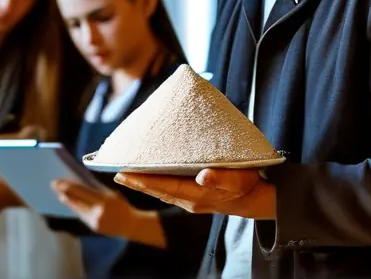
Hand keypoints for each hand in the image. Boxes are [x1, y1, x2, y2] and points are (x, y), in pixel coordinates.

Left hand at [52, 179, 165, 246]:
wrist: (131, 225)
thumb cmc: (121, 206)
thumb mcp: (111, 194)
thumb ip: (96, 189)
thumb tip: (79, 183)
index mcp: (103, 201)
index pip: (80, 191)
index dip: (67, 186)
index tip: (57, 180)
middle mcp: (97, 212)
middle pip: (75, 201)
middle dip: (63, 192)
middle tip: (53, 184)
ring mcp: (94, 222)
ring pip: (76, 209)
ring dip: (67, 200)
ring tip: (59, 193)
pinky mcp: (92, 227)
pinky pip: (80, 215)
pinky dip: (74, 207)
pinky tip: (69, 202)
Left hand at [114, 168, 275, 218]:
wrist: (254, 199)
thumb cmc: (247, 184)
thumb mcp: (239, 179)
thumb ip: (222, 178)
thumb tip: (203, 176)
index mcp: (198, 195)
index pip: (164, 186)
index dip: (143, 180)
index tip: (124, 173)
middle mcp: (189, 200)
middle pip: (157, 190)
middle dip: (136, 182)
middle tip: (115, 171)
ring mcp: (189, 200)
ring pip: (160, 191)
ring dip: (142, 183)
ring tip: (124, 172)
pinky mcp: (191, 195)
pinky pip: (167, 189)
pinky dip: (153, 183)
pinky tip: (145, 175)